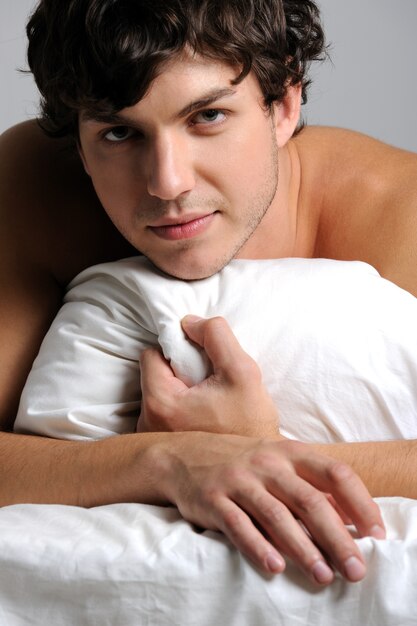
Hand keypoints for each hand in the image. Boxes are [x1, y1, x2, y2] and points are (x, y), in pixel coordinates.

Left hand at [138, 315, 280, 436]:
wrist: (255, 468)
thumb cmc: (250, 424)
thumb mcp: (242, 371)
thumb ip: (216, 336)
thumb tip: (189, 322)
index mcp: (160, 403)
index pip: (151, 354)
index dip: (177, 350)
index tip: (201, 363)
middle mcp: (146, 423)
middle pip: (154, 374)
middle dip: (180, 372)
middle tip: (209, 385)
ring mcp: (150, 438)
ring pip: (160, 393)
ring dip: (182, 390)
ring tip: (210, 404)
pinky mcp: (159, 448)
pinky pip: (163, 412)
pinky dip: (181, 409)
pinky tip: (204, 419)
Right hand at [155, 430, 385, 584]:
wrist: (184, 455)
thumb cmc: (242, 464)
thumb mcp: (277, 463)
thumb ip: (310, 486)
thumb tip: (350, 518)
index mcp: (288, 453)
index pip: (334, 473)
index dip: (360, 503)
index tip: (376, 533)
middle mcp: (266, 464)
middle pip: (310, 501)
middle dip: (337, 538)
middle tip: (355, 569)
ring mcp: (238, 480)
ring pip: (277, 516)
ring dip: (303, 549)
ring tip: (323, 576)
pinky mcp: (213, 499)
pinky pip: (238, 525)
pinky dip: (258, 546)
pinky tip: (275, 566)